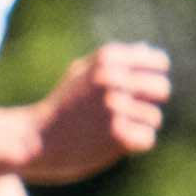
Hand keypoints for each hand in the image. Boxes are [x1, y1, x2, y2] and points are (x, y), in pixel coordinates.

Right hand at [22, 43, 171, 181]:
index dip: (151, 78)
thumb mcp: (80, 75)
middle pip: (162, 89)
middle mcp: (112, 77)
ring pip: (154, 118)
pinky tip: (108, 142)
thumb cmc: (60, 107)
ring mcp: (115, 105)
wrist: (33, 139)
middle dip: (147, 103)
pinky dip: (131, 145)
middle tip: (127, 112)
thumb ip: (114, 62)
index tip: (135, 91)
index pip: (159, 62)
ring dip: (135, 127)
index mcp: (107, 58)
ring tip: (106, 129)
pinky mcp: (117, 133)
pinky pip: (146, 139)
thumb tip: (146, 50)